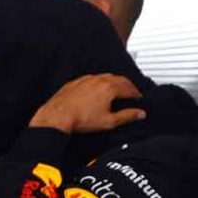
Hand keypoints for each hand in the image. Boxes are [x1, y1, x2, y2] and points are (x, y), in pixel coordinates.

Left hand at [28, 73, 145, 133]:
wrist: (57, 116)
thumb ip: (127, 116)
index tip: (139, 98)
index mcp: (109, 87)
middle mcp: (97, 80)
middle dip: (127, 86)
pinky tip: (97, 89)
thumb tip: (140, 113)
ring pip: (104, 77)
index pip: (129, 88)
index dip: (136, 94)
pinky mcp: (74, 82)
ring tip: (117, 90)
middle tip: (131, 93)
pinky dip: (99, 82)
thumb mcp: (109, 121)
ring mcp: (85, 79)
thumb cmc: (80, 119)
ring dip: (114, 82)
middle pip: (119, 79)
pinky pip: (91, 79)